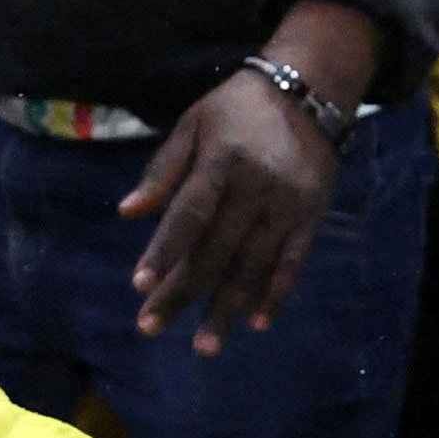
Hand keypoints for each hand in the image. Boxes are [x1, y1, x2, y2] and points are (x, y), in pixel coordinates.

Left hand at [123, 1, 373, 346]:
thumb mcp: (192, 124)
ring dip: (226, 309)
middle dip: (182, 292)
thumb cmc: (235, 108)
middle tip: (151, 327)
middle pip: (215, 250)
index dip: (164, 252)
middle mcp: (254, 189)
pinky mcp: (311, 218)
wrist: (306, 91)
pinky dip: (275, 294)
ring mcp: (286, 207)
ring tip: (204, 346)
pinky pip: (293, 263)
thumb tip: (127, 212)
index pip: (188, 215)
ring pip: (253, 266)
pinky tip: (256, 322)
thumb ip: (163, 171)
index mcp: (220, 162)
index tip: (139, 285)